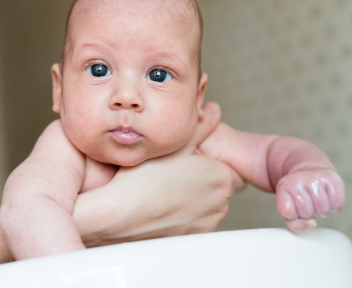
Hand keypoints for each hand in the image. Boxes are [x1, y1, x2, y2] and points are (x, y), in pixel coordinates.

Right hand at [73, 102, 244, 246]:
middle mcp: (220, 204)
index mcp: (221, 177)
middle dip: (204, 181)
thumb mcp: (173, 143)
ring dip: (195, 200)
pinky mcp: (192, 239)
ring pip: (208, 207)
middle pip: (220, 188)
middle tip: (176, 173)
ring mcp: (207, 224)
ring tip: (165, 190)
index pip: (233, 169)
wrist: (118, 214)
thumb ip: (200, 125)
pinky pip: (195, 224)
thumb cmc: (143, 179)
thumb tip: (213, 111)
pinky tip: (162, 207)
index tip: (193, 162)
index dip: (213, 163)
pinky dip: (183, 217)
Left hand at [275, 167, 344, 231]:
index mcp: (285, 186)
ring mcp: (316, 177)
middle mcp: (299, 179)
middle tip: (308, 203)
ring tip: (318, 201)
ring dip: (322, 210)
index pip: (287, 210)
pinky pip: (338, 204)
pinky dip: (335, 207)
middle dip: (309, 213)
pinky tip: (328, 199)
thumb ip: (294, 222)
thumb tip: (311, 223)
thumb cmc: (299, 193)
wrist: (311, 170)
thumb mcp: (289, 206)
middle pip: (307, 213)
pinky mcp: (333, 178)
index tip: (293, 210)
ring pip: (323, 210)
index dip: (292, 215)